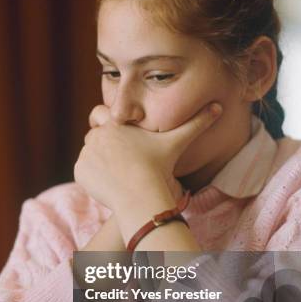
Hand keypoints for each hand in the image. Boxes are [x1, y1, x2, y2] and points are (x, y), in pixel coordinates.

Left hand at [74, 102, 222, 209]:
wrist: (141, 194)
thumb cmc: (159, 166)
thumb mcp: (177, 142)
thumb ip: (197, 123)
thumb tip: (219, 106)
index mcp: (114, 124)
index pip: (100, 114)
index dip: (106, 122)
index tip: (116, 135)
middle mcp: (96, 135)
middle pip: (94, 135)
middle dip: (103, 144)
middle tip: (119, 159)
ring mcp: (86, 154)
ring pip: (89, 154)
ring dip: (98, 160)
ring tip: (117, 173)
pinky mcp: (80, 172)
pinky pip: (84, 171)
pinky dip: (93, 176)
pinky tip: (110, 183)